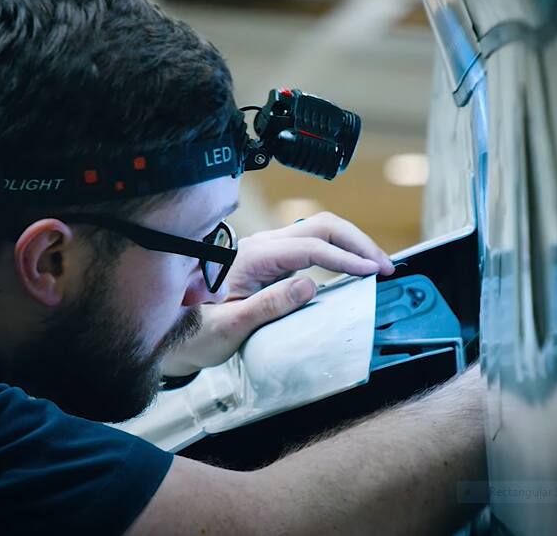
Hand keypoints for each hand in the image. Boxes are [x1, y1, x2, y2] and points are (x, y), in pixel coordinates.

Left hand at [161, 212, 395, 376]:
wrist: (170, 329)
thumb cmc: (195, 330)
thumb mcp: (229, 326)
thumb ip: (268, 306)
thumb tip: (310, 285)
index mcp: (253, 257)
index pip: (312, 247)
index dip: (347, 258)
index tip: (374, 273)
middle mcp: (261, 246)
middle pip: (321, 226)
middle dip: (358, 242)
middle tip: (387, 267)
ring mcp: (267, 251)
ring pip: (318, 231)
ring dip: (350, 244)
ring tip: (377, 265)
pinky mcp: (270, 260)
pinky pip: (311, 245)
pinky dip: (338, 251)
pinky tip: (352, 267)